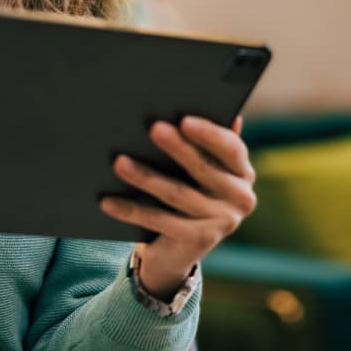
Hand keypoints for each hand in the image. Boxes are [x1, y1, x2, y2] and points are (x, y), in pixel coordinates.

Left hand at [99, 115, 256, 299]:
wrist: (178, 247)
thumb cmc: (187, 189)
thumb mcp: (197, 166)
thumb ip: (202, 139)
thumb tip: (201, 103)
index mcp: (242, 171)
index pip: (230, 148)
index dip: (209, 133)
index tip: (184, 120)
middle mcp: (240, 197)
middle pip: (203, 169)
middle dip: (177, 147)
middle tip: (153, 128)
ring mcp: (223, 223)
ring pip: (177, 194)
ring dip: (146, 177)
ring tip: (119, 163)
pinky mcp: (200, 242)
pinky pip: (160, 221)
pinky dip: (131, 210)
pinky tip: (108, 201)